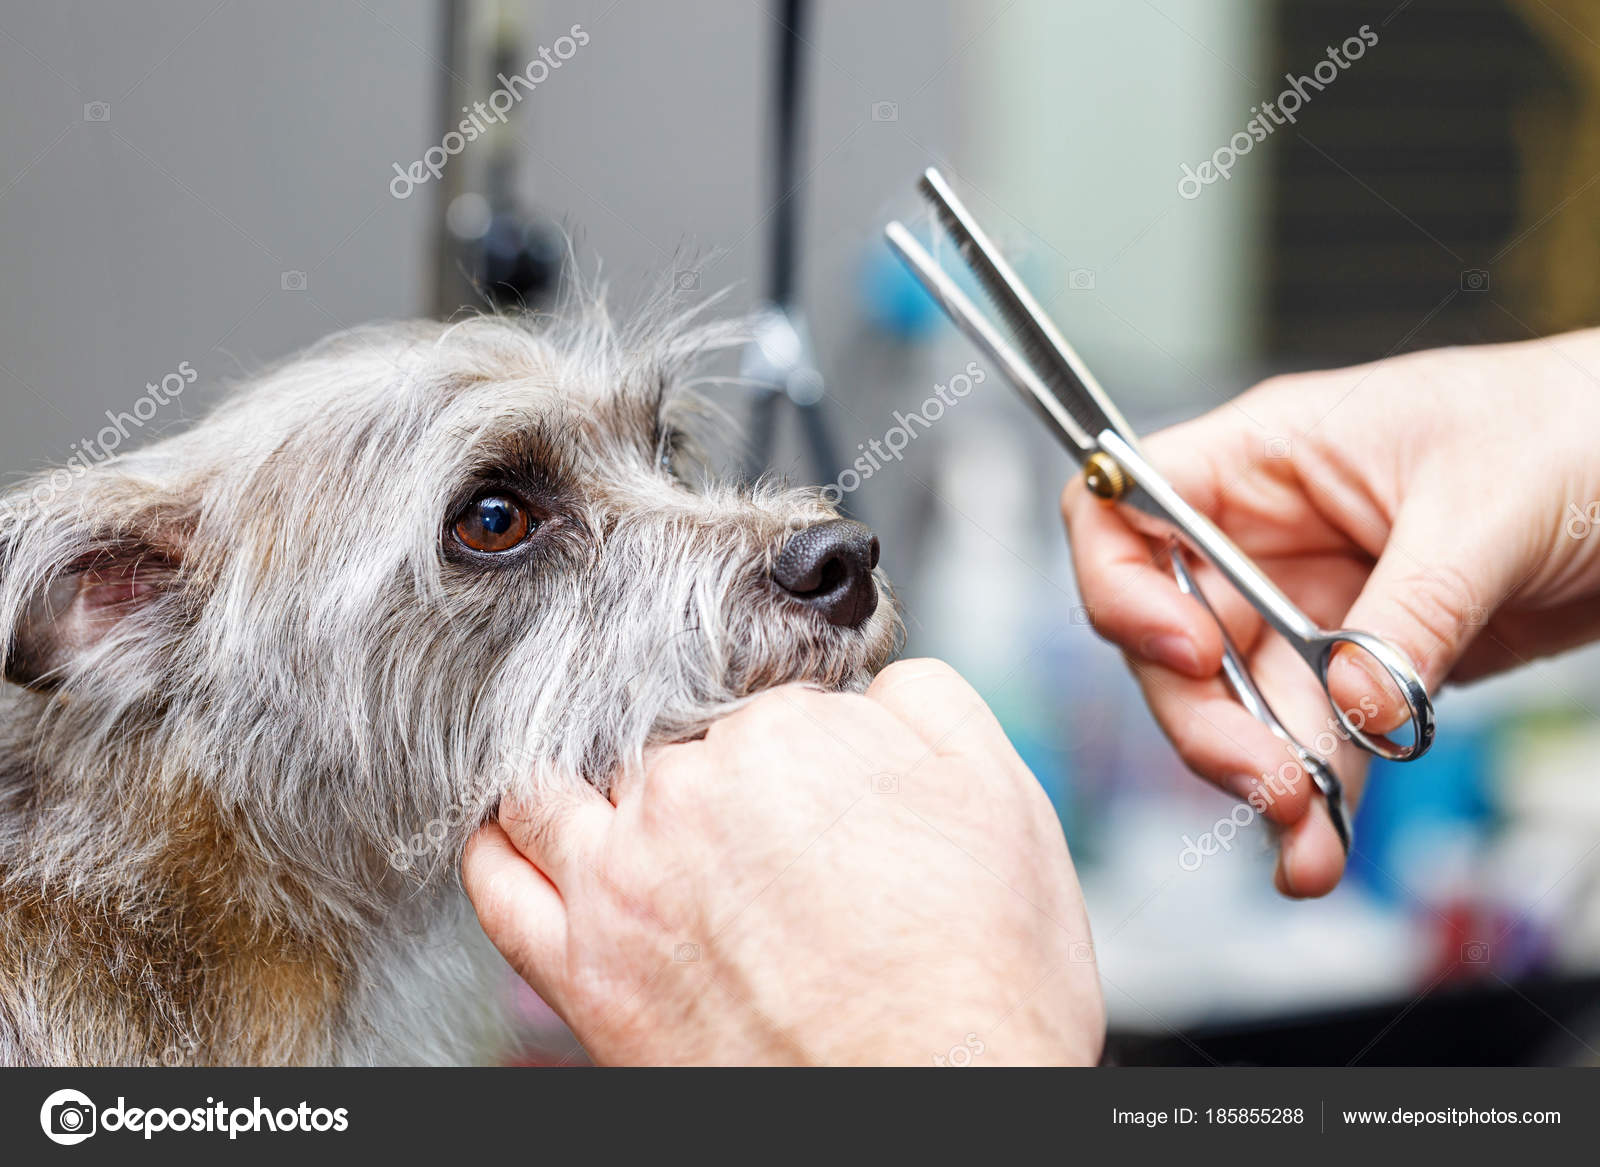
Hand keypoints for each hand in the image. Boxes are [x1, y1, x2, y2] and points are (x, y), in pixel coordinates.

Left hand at [462, 659, 1103, 1065]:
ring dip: (576, 772)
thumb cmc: (976, 976)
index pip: (761, 693)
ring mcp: (623, 881)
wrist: (934, 1106)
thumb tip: (877, 682)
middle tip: (740, 803)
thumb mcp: (1001, 794)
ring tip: (608, 787)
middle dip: (696, 752)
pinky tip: (522, 835)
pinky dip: (499, 843)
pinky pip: (497, 882)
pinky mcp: (584, 970)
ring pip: (555, 783)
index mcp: (782, 735)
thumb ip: (926, 700)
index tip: (813, 773)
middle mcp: (687, 795)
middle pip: (658, 732)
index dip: (795, 731)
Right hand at [1062, 330, 1599, 897]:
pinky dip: (1321, 796)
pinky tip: (1325, 844)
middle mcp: (1268, 535)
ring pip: (1242, 706)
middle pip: (1170, 635)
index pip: (1126, 508)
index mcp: (1268, 458)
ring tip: (1307, 843)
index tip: (1183, 650)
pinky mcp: (1365, 664)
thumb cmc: (1576, 424)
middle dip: (1205, 717)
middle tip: (1263, 780)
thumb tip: (1352, 706)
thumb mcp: (1490, 507)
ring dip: (1265, 779)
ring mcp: (1312, 604)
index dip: (1120, 583)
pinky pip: (1318, 738)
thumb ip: (1409, 611)